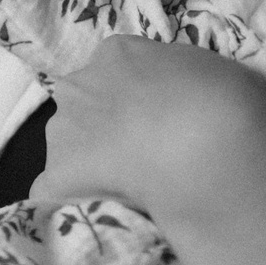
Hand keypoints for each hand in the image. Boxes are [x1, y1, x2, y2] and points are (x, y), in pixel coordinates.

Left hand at [31, 35, 265, 215]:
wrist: (199, 143)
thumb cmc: (217, 99)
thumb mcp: (203, 67)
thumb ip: (172, 75)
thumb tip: (169, 88)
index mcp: (116, 53)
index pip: (112, 70)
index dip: (133, 95)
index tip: (153, 114)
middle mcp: (78, 85)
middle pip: (82, 105)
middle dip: (103, 125)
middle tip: (141, 149)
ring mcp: (61, 128)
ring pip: (65, 145)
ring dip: (87, 160)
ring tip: (127, 181)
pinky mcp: (57, 172)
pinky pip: (48, 190)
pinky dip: (61, 201)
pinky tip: (80, 210)